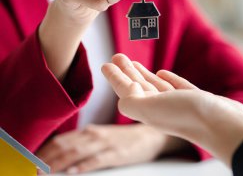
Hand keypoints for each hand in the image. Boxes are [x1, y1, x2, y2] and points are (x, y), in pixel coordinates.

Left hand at [37, 124, 172, 173]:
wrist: (150, 136)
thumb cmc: (124, 139)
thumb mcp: (102, 137)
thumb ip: (83, 143)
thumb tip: (61, 153)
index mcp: (90, 132)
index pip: (61, 140)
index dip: (44, 151)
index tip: (31, 161)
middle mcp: (95, 135)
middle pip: (65, 146)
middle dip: (47, 158)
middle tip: (34, 169)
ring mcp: (106, 143)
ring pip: (77, 152)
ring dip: (59, 162)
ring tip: (46, 171)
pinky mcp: (117, 153)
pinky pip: (97, 159)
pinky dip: (84, 166)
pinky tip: (74, 171)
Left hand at [102, 54, 242, 166]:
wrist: (223, 124)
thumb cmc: (187, 116)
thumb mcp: (150, 108)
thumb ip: (131, 101)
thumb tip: (127, 90)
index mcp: (148, 110)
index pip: (126, 90)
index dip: (114, 77)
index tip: (105, 64)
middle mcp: (162, 108)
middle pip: (138, 87)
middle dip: (127, 71)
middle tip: (117, 56)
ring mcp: (180, 104)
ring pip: (156, 86)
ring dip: (143, 74)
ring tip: (134, 62)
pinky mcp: (196, 100)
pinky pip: (176, 87)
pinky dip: (167, 79)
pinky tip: (162, 73)